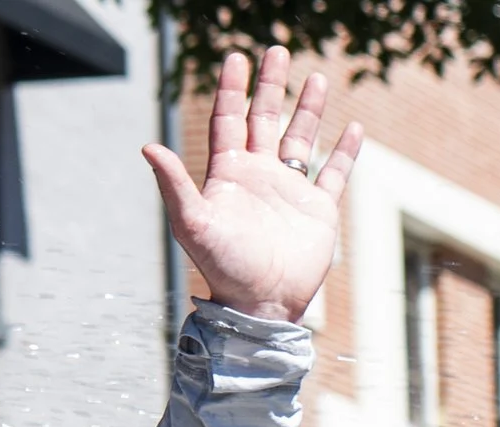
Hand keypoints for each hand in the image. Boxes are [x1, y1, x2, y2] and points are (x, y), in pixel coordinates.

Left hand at [141, 46, 362, 323]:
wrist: (260, 302)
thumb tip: (147, 147)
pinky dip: (345, 151)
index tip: (236, 58)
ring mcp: (288, 191)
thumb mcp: (193, 223)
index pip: (227, 122)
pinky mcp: (318, 209)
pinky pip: (334, 173)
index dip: (231, 90)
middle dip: (270, 86)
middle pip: (263, 120)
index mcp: (227, 176)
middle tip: (276, 50)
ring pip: (299, 139)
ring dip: (308, 109)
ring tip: (317, 77)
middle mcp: (257, 177)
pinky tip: (352, 128)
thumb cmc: (223, 266)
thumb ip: (173, 184)